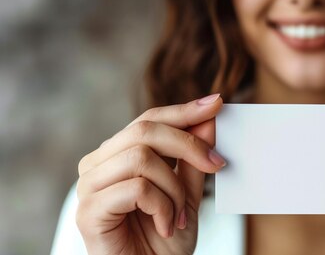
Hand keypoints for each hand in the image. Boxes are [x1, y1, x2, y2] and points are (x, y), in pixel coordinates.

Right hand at [76, 93, 224, 253]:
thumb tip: (209, 119)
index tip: (217, 103)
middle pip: (144, 131)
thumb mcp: (188, 194)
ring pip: (141, 158)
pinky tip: (167, 224)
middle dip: (188, 144)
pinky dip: (163, 206)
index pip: (149, 120)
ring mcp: (89, 187)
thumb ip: (194, 160)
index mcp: (118, 155)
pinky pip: (136, 188)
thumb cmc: (164, 240)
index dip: (184, 111)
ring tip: (180, 215)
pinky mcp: (89, 211)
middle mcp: (98, 165)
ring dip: (174, 188)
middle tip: (217, 164)